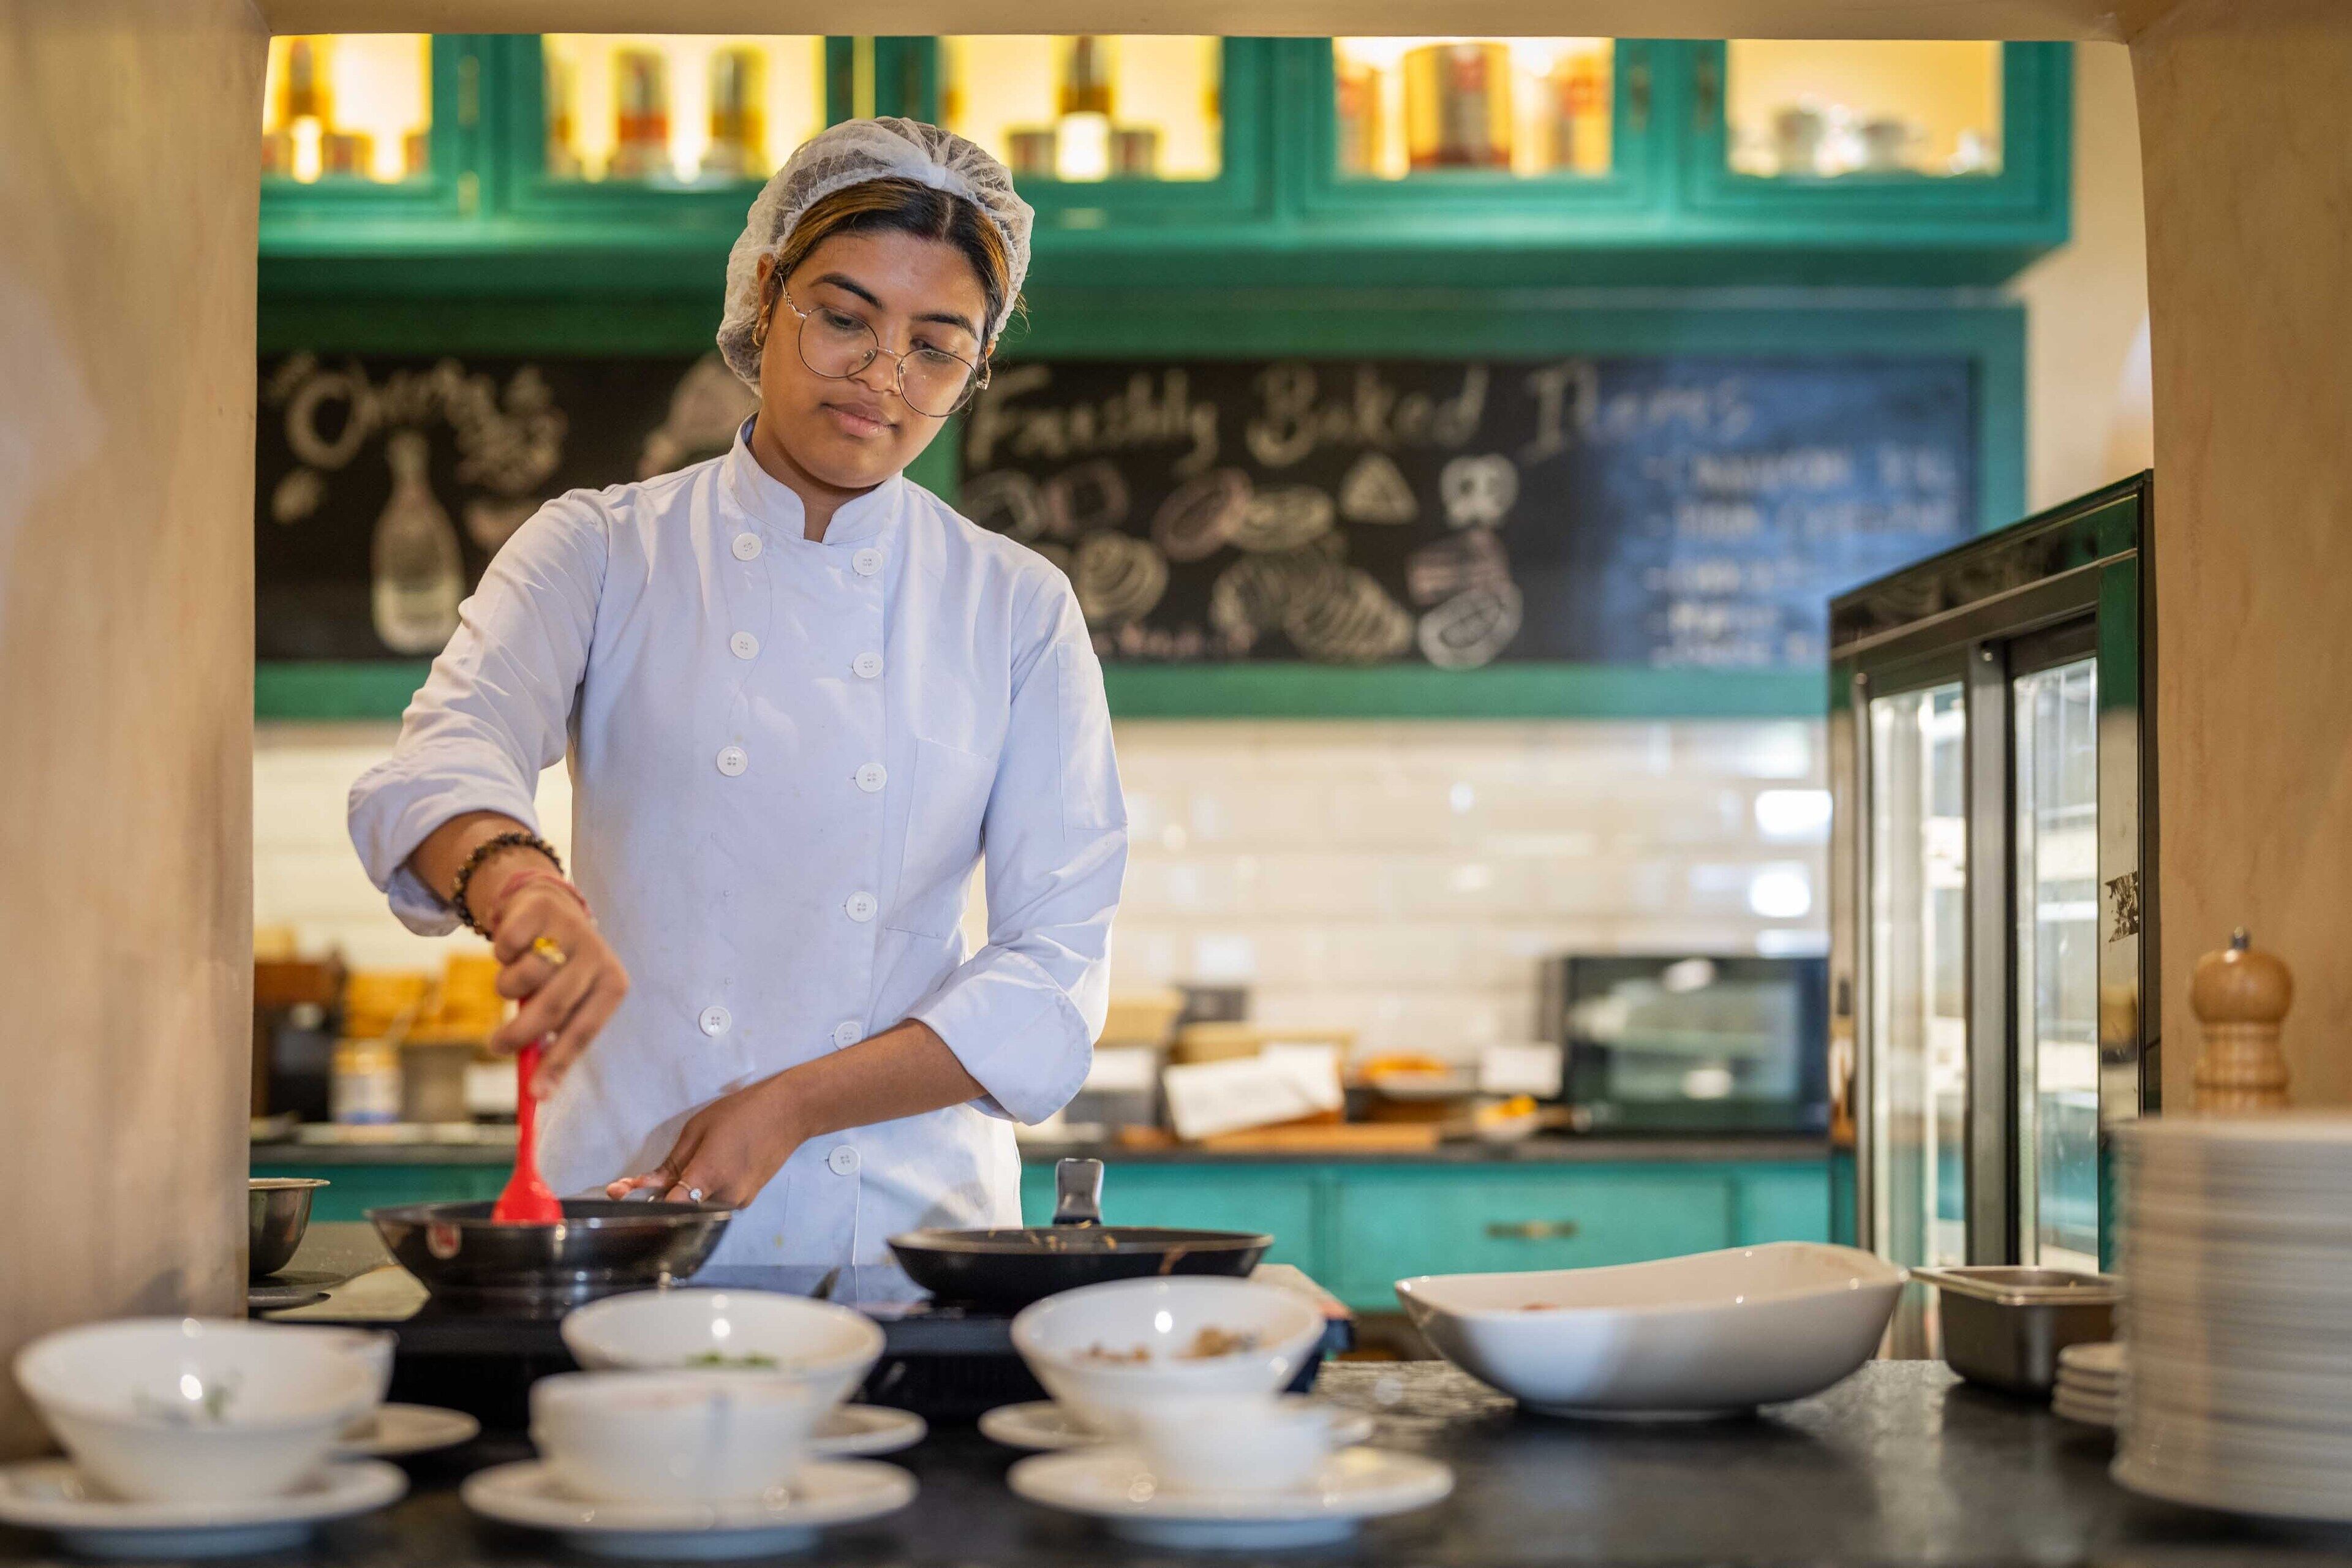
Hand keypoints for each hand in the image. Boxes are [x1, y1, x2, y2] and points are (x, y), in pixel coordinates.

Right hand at [480, 856, 628, 1095]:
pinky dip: (500, 954)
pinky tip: (514, 947)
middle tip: (497, 1047)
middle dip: (520, 1034)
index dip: (558, 1063)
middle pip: (552, 1007)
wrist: (548, 908)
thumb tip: (537, 1093)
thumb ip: (553, 1040)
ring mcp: (570, 931)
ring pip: (523, 978)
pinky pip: (505, 947)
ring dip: (507, 987)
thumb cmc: (559, 972)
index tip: (535, 1093)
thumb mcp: (567, 1002)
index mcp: (612, 985)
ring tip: (515, 980)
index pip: (584, 1031)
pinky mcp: (540, 911)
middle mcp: (597, 957)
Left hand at [605, 1075, 801, 1206]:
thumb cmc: (741, 1112)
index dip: (642, 1204)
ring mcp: (738, 1202)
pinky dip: (694, 1196)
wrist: (789, 1113)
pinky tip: (687, 1181)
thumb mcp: (698, 1129)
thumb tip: (646, 1186)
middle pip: (680, 1211)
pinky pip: (711, 1204)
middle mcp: (725, 1196)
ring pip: (695, 1210)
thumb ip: (672, 1164)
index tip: (620, 1196)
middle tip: (625, 1189)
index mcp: (709, 1174)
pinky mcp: (745, 1201)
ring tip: (652, 1184)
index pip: (670, 1206)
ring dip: (674, 1199)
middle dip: (653, 1201)